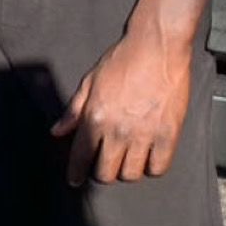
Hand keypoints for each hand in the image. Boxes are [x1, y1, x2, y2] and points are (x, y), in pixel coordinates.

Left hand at [51, 26, 192, 186]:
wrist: (157, 47)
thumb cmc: (123, 60)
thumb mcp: (91, 82)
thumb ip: (73, 110)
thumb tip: (57, 131)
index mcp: (95, 117)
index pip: (80, 157)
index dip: (76, 173)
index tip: (76, 179)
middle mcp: (118, 130)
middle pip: (106, 173)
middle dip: (102, 172)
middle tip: (105, 163)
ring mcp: (144, 134)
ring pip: (130, 174)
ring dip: (126, 170)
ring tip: (127, 159)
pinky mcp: (168, 134)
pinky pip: (158, 167)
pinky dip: (152, 166)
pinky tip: (148, 156)